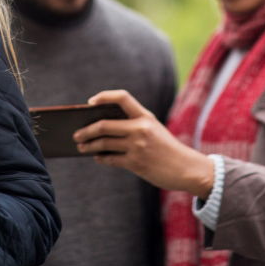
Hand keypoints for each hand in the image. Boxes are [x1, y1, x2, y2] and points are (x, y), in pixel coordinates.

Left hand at [73, 89, 214, 197]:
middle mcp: (140, 129)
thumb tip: (101, 127)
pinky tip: (97, 157)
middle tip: (75, 133)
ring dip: (88, 145)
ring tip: (81, 146)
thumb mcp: (154, 129)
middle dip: (86, 130)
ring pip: (103, 143)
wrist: (188, 169)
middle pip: (104, 125)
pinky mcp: (136, 163)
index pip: (122, 97)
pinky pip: (110, 159)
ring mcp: (138, 147)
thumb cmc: (167, 148)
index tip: (90, 103)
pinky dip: (100, 158)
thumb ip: (133, 125)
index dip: (104, 96)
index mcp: (145, 116)